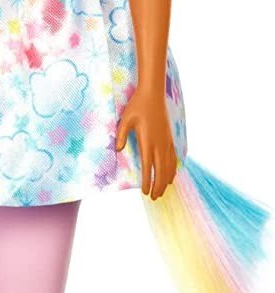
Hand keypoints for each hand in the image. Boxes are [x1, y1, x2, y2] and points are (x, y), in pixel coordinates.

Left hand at [115, 84, 177, 198]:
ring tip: (162, 192)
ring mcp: (166, 141)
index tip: (146, 192)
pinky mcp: (169, 138)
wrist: (153, 94)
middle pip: (161, 170)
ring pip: (169, 166)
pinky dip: (172, 169)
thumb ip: (121, 135)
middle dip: (158, 186)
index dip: (148, 181)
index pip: (148, 166)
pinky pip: (173, 158)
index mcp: (148, 141)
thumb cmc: (137, 106)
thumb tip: (118, 149)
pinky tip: (171, 177)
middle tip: (154, 198)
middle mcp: (159, 144)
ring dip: (166, 180)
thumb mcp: (125, 120)